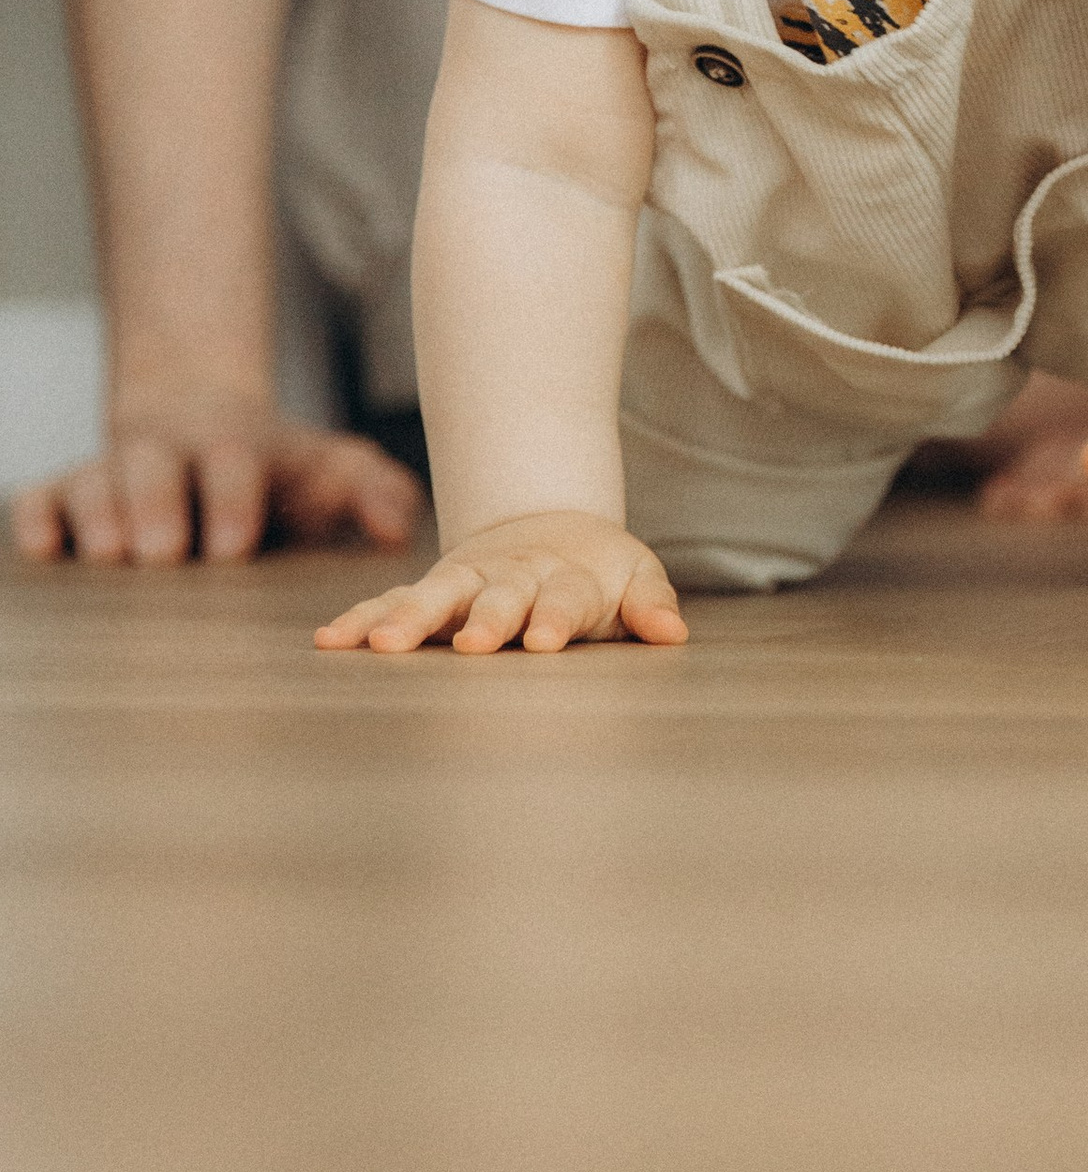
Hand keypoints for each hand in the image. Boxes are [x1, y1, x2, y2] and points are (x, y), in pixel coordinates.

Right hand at [12, 395, 422, 565]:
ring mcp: (111, 471)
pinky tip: (43, 550)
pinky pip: (39, 498)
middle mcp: (167, 453)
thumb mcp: (329, 466)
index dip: (232, 497)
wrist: (197, 420)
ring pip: (94, 481)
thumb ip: (371, 489)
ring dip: (99, 514)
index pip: (232, 460)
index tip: (236, 545)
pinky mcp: (65, 494)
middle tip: (165, 553)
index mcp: (234, 446)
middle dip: (157, 505)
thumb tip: (397, 528)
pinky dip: (36, 519)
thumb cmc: (273, 466)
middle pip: (153, 467)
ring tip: (110, 556)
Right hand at [315, 508, 688, 654]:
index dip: (553, 617)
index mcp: (568, 577)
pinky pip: (392, 601)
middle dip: (485, 619)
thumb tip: (673, 632)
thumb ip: (650, 605)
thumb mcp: (635, 578)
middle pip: (499, 596)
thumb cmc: (599, 571)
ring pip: (436, 595)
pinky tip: (330, 640)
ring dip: (410, 618)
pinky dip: (363, 618)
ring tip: (383, 645)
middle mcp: (514, 576)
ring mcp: (469, 580)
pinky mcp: (434, 589)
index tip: (543, 641)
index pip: (564, 599)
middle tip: (470, 645)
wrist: (550, 525)